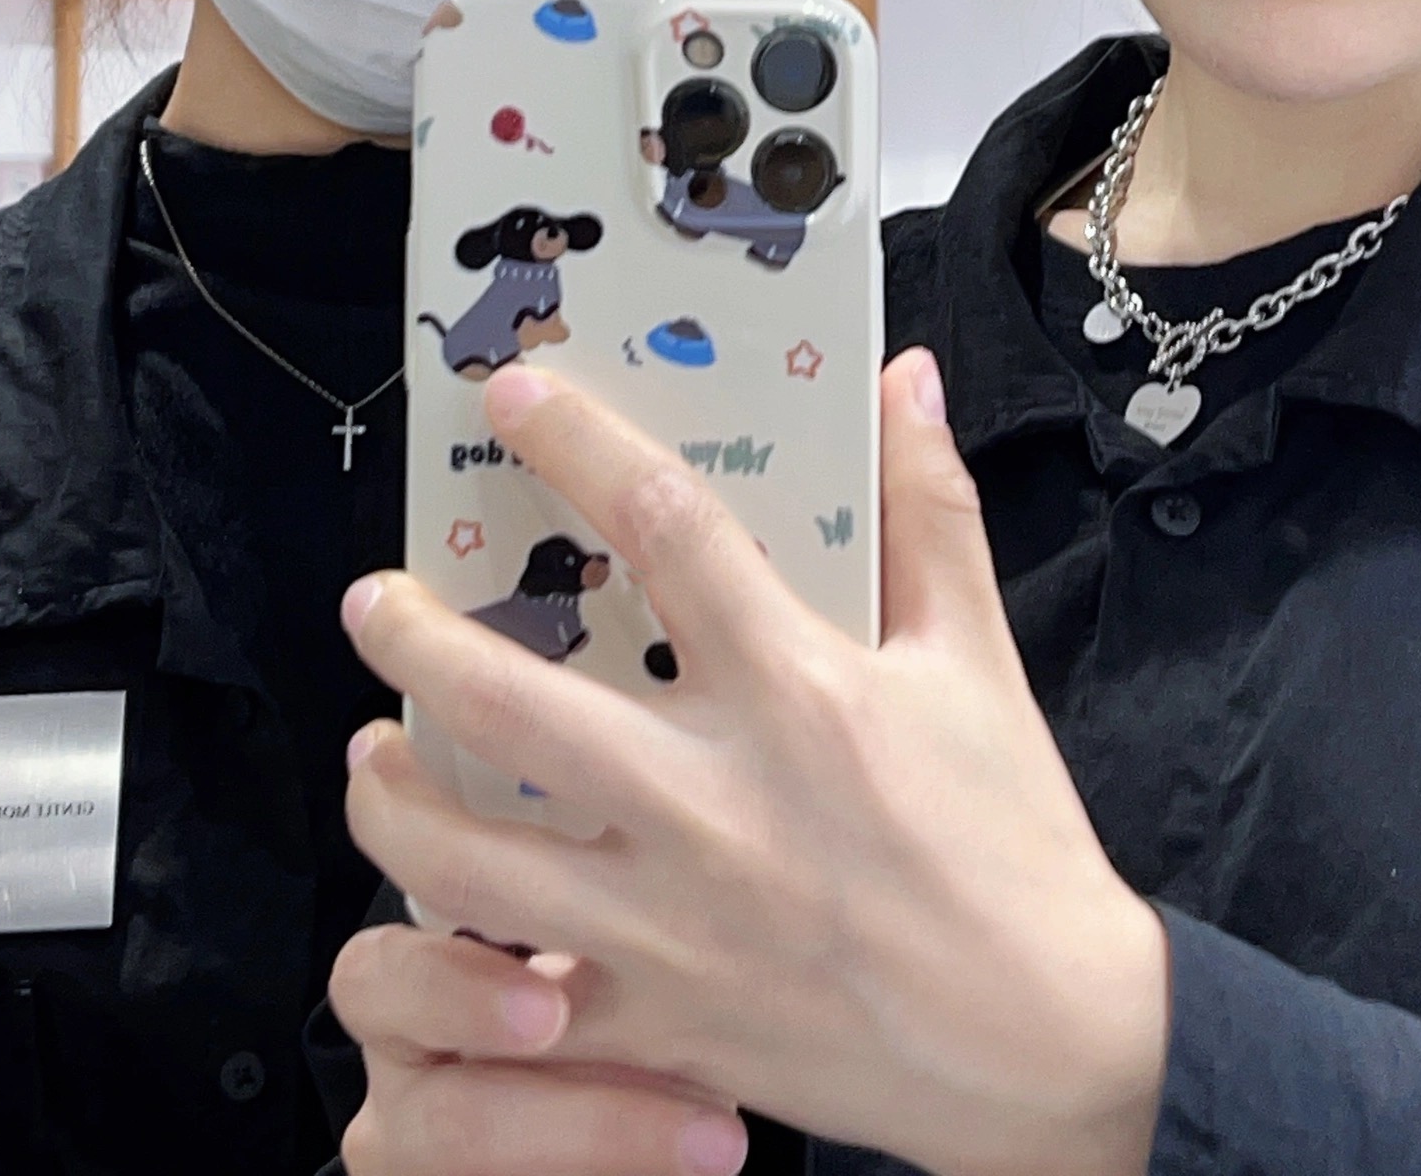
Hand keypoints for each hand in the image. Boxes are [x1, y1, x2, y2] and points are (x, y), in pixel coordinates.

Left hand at [340, 348, 1168, 1175]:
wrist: (1049, 1044)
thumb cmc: (1013, 844)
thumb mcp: (978, 659)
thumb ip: (929, 506)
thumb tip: (903, 377)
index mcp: (799, 690)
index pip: (666, 528)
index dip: (578, 443)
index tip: (514, 396)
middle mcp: (715, 800)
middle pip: (516, 698)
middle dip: (416, 638)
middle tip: (371, 598)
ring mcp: (673, 923)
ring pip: (472, 855)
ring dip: (393, 798)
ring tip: (372, 752)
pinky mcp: (659, 1025)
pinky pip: (511, 989)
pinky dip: (453, 950)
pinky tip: (432, 903)